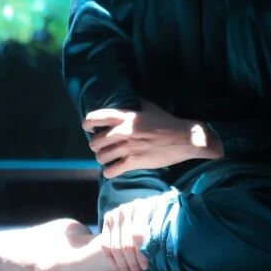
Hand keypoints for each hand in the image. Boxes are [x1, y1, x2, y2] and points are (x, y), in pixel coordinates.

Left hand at [84, 97, 213, 177]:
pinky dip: (109, 172)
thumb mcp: (149, 107)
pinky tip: (113, 169)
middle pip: (94, 142)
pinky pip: (111, 171)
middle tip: (103, 147)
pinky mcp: (134, 162)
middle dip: (96, 146)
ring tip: (108, 159)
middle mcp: (123, 132)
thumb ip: (135, 103)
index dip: (87, 124)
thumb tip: (127, 98)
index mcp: (125, 116)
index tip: (88, 128)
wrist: (183, 138)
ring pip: (100, 157)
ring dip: (103, 159)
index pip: (95, 117)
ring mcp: (127, 148)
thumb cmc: (167, 121)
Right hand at [100, 195, 159, 270]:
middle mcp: (125, 210)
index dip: (141, 254)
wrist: (146, 206)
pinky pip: (105, 245)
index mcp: (142, 207)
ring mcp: (114, 215)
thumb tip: (156, 256)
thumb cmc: (159, 216)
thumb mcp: (164, 221)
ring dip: (123, 266)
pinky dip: (112, 260)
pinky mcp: (107, 221)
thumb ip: (160, 234)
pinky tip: (120, 269)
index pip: (137, 236)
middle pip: (125, 244)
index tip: (146, 267)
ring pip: (114, 247)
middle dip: (132, 264)